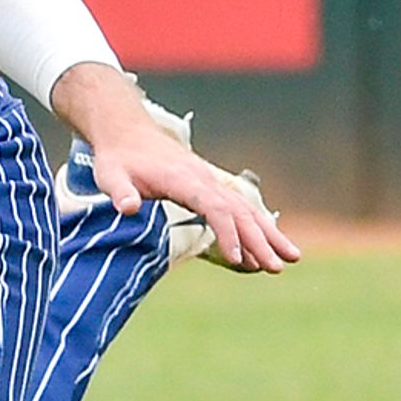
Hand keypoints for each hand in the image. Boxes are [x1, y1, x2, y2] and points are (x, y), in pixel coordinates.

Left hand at [51, 62, 300, 272]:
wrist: (128, 133)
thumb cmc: (118, 158)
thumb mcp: (109, 174)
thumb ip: (119, 191)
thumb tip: (126, 208)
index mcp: (182, 179)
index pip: (213, 207)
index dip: (227, 232)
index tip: (236, 259)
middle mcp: (204, 180)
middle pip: (238, 211)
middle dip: (259, 240)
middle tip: (277, 267)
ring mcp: (211, 183)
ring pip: (246, 209)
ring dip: (269, 234)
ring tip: (291, 258)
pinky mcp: (211, 188)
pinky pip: (240, 209)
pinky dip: (259, 226)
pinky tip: (273, 246)